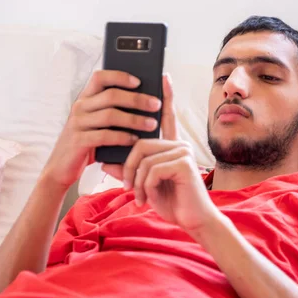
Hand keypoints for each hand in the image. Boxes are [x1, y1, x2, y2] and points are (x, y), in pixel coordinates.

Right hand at [41, 70, 160, 189]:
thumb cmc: (87, 142)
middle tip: (155, 104)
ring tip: (152, 124)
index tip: (139, 81)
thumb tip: (144, 101)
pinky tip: (135, 140)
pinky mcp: (78, 141)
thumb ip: (112, 110)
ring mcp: (78, 123)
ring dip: (134, 119)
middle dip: (137, 98)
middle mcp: (80, 107)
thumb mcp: (98, 123)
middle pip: (111, 95)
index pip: (100, 77)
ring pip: (110, 115)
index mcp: (86, 98)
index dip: (120, 76)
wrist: (62, 166)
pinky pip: (104, 135)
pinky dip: (122, 137)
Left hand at [102, 75, 219, 232]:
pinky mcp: (184, 164)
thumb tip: (104, 162)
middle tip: (127, 188)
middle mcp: (180, 145)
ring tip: (139, 197)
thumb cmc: (172, 202)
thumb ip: (127, 172)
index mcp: (172, 146)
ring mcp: (183, 153)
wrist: (193, 221)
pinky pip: (152, 169)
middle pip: (141, 143)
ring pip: (144, 158)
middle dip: (129, 168)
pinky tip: (148, 198)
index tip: (164, 76)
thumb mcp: (144, 186)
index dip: (166, 96)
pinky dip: (145, 186)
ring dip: (136, 181)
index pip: (167, 116)